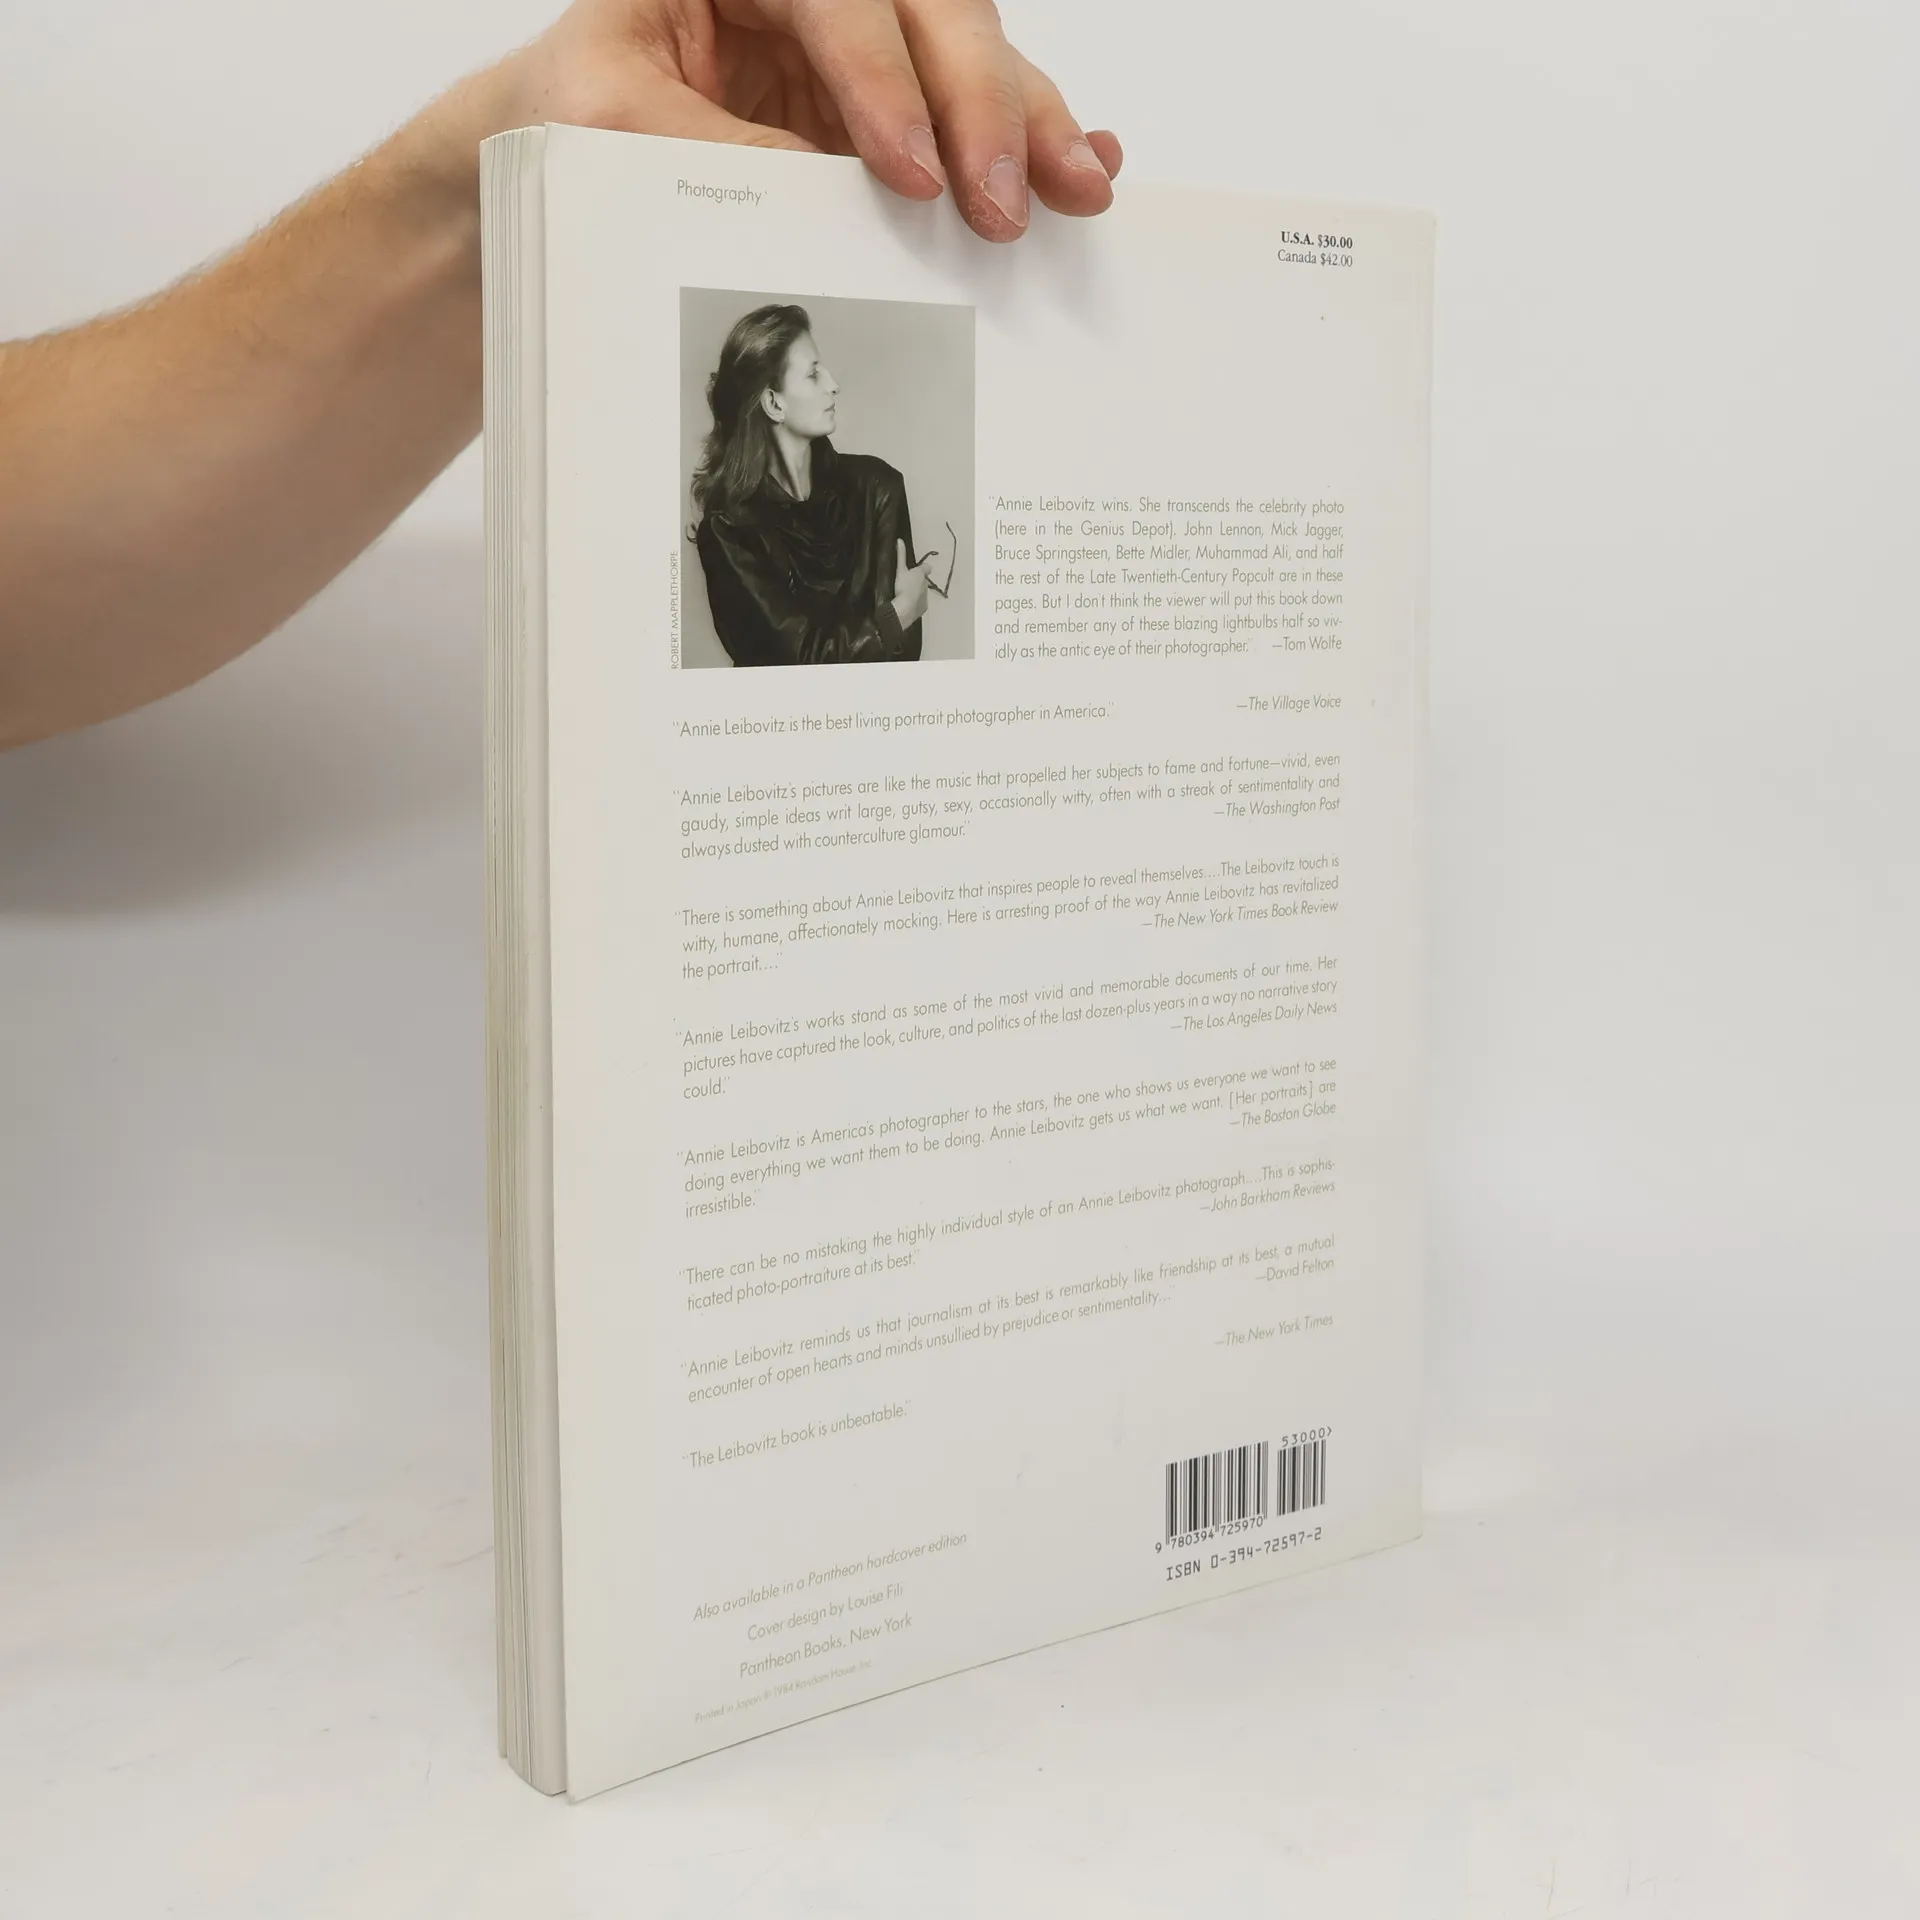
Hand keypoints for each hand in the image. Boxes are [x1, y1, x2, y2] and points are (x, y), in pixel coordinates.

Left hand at [493, 0, 1122, 241]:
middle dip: (979, 103)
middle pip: (929, 8)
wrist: (560, 147)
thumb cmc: (570, 115)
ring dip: (1030, 123)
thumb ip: (711, 150)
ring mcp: (863, 41)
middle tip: (999, 200)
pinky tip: (1085, 159)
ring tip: (1077, 188)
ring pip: (970, 52)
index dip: (882, 82)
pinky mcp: (892, 103)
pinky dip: (1032, 133)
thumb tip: (830, 201)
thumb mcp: (606, 122)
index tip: (909, 172)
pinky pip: (975, 106)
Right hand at [892, 539, 939, 627]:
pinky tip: (908, 605)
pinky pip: (919, 604)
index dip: (922, 569)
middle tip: (906, 585)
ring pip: (922, 593)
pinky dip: (915, 604)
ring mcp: (926, 597)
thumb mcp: (900, 570)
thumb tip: (900, 540)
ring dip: (916, 594)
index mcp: (921, 574)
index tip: (916, 571)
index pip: (926, 568)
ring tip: (906, 596)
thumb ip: (901, 556)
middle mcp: (926, 585)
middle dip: (918, 583)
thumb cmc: (903, 587)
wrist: (905, 608)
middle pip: (923, 582)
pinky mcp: (923, 608)